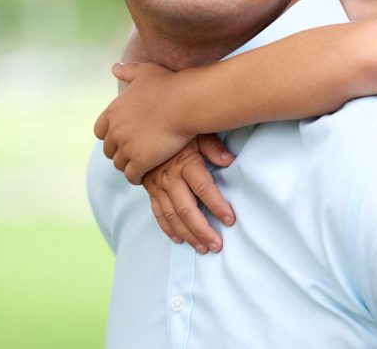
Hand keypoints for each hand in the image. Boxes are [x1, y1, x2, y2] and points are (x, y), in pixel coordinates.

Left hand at [95, 61, 193, 183]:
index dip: (110, 135)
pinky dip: (137, 177)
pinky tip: (146, 174)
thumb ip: (128, 70)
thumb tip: (115, 68)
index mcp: (113, 111)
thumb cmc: (169, 84)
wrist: (185, 102)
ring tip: (140, 165)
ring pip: (120, 164)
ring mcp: (126, 147)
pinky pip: (132, 175)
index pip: (100, 131)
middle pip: (109, 149)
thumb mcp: (145, 71)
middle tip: (133, 153)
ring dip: (128, 165)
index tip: (122, 137)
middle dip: (119, 152)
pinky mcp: (140, 160)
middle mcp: (115, 130)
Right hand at [144, 135, 236, 251]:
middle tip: (217, 245)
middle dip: (203, 230)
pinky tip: (180, 239)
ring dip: (188, 234)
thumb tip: (229, 160)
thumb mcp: (197, 132)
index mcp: (184, 163)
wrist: (146, 129)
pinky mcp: (151, 191)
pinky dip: (169, 229)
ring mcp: (157, 186)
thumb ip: (213, 146)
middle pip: (187, 209)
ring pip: (173, 216)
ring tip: (203, 248)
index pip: (203, 189)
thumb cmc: (178, 130)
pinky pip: (159, 214)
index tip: (230, 219)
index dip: (217, 205)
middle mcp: (169, 178)